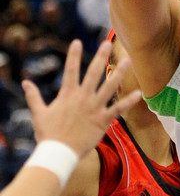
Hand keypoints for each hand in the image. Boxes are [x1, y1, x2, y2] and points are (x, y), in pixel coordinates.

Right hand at [22, 39, 140, 158]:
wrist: (58, 153)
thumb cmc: (48, 134)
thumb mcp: (38, 113)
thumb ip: (33, 96)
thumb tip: (25, 82)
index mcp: (67, 95)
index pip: (70, 70)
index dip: (73, 55)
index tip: (77, 42)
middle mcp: (83, 98)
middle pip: (93, 73)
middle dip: (100, 56)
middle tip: (108, 43)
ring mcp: (94, 108)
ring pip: (109, 87)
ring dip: (119, 73)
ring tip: (128, 61)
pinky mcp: (102, 120)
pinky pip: (118, 109)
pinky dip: (128, 101)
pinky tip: (138, 94)